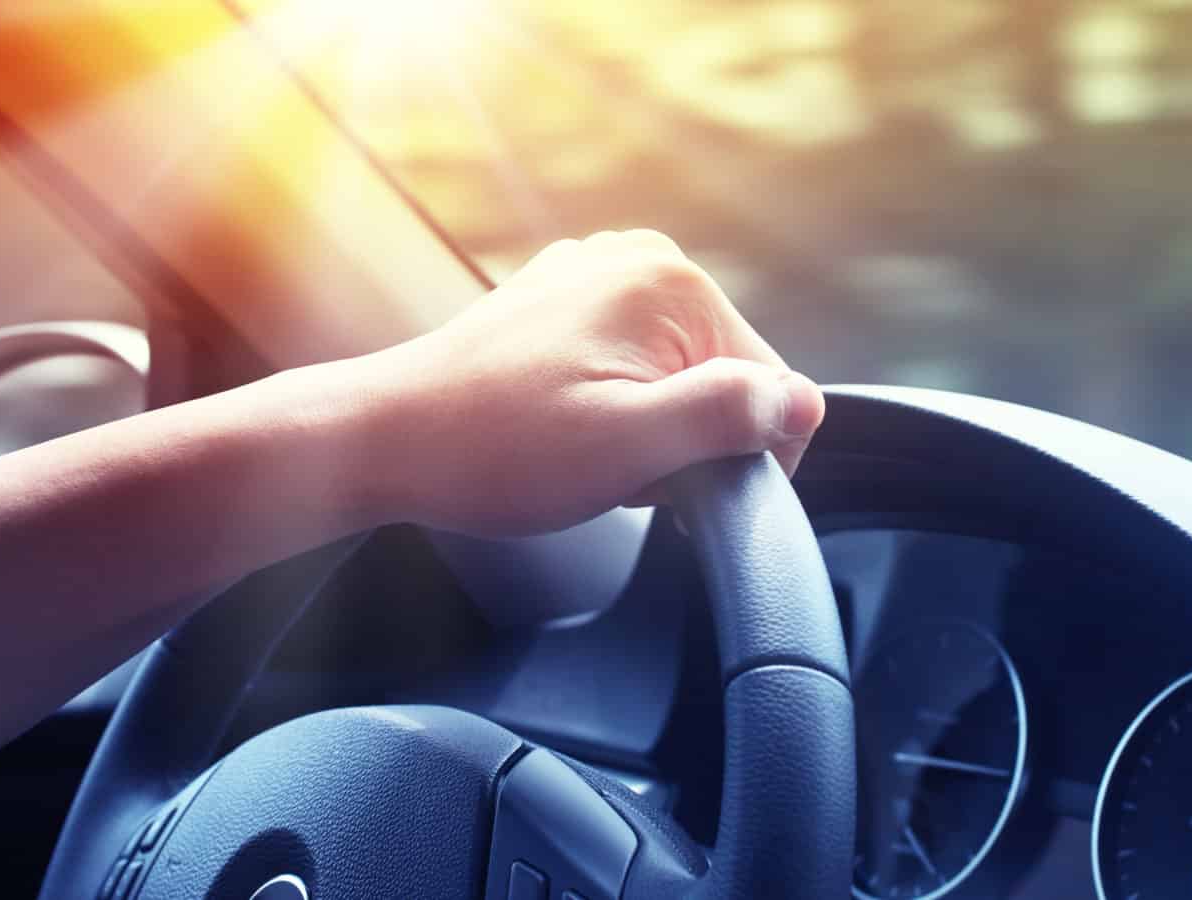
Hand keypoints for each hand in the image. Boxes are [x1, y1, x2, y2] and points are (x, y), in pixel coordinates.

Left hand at [338, 230, 825, 536]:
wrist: (386, 440)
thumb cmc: (495, 450)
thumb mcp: (629, 446)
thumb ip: (728, 416)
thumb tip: (805, 406)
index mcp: (671, 284)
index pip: (771, 388)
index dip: (740, 457)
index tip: (673, 486)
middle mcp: (642, 259)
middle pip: (726, 379)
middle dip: (688, 441)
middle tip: (615, 470)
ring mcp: (600, 275)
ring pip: (681, 379)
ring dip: (652, 432)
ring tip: (583, 452)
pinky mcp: (569, 302)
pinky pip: (636, 367)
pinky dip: (618, 410)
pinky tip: (566, 432)